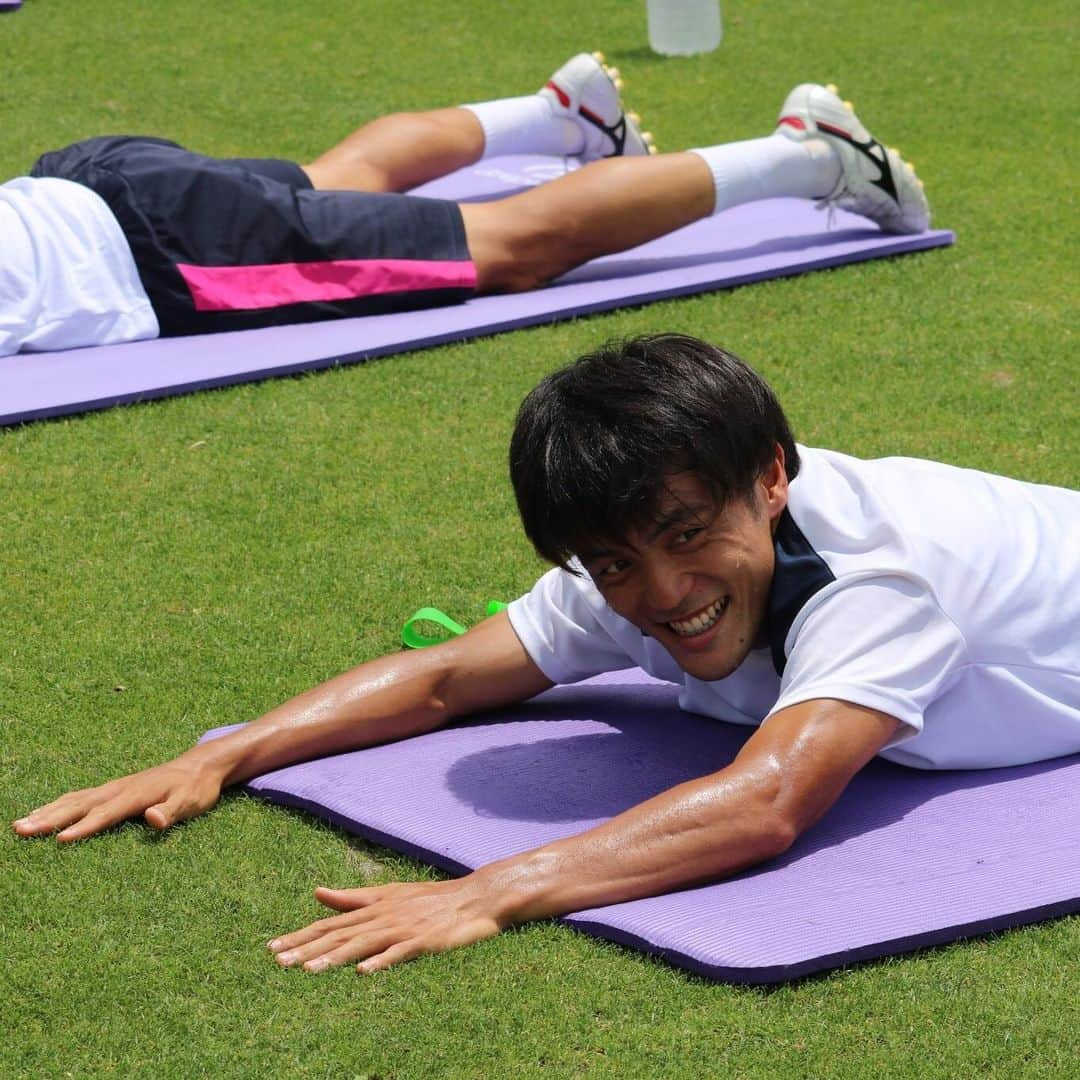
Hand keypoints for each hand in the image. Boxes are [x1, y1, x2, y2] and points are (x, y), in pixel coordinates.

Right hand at [12, 756, 224, 841]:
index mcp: (136, 794)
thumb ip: (171, 812)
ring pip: (75, 800)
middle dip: (50, 818)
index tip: (60, 840)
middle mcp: (119, 788)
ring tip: (20, 824)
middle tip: (20, 830)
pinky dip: (59, 804)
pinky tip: (44, 811)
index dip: (85, 827)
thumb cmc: (197, 788)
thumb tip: (152, 818)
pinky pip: (80, 796)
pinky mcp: (114, 789)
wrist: (201, 765)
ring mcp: (115, 787)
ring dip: (48, 811)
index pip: (106, 814)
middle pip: (80, 805)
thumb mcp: (191, 802)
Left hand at [268, 875, 505, 973]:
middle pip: (340, 933)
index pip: (330, 922)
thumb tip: (317, 893)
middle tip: (277, 962)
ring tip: (309, 970)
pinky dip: (382, 961)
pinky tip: (364, 973)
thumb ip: (353, 897)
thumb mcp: (388, 893)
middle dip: (307, 948)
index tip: (272, 948)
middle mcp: (383, 915)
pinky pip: (400, 953)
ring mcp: (404, 928)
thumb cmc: (430, 898)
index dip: (301, 934)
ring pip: (363, 944)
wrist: (475, 898)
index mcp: (373, 905)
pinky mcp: (425, 941)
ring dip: (335, 957)